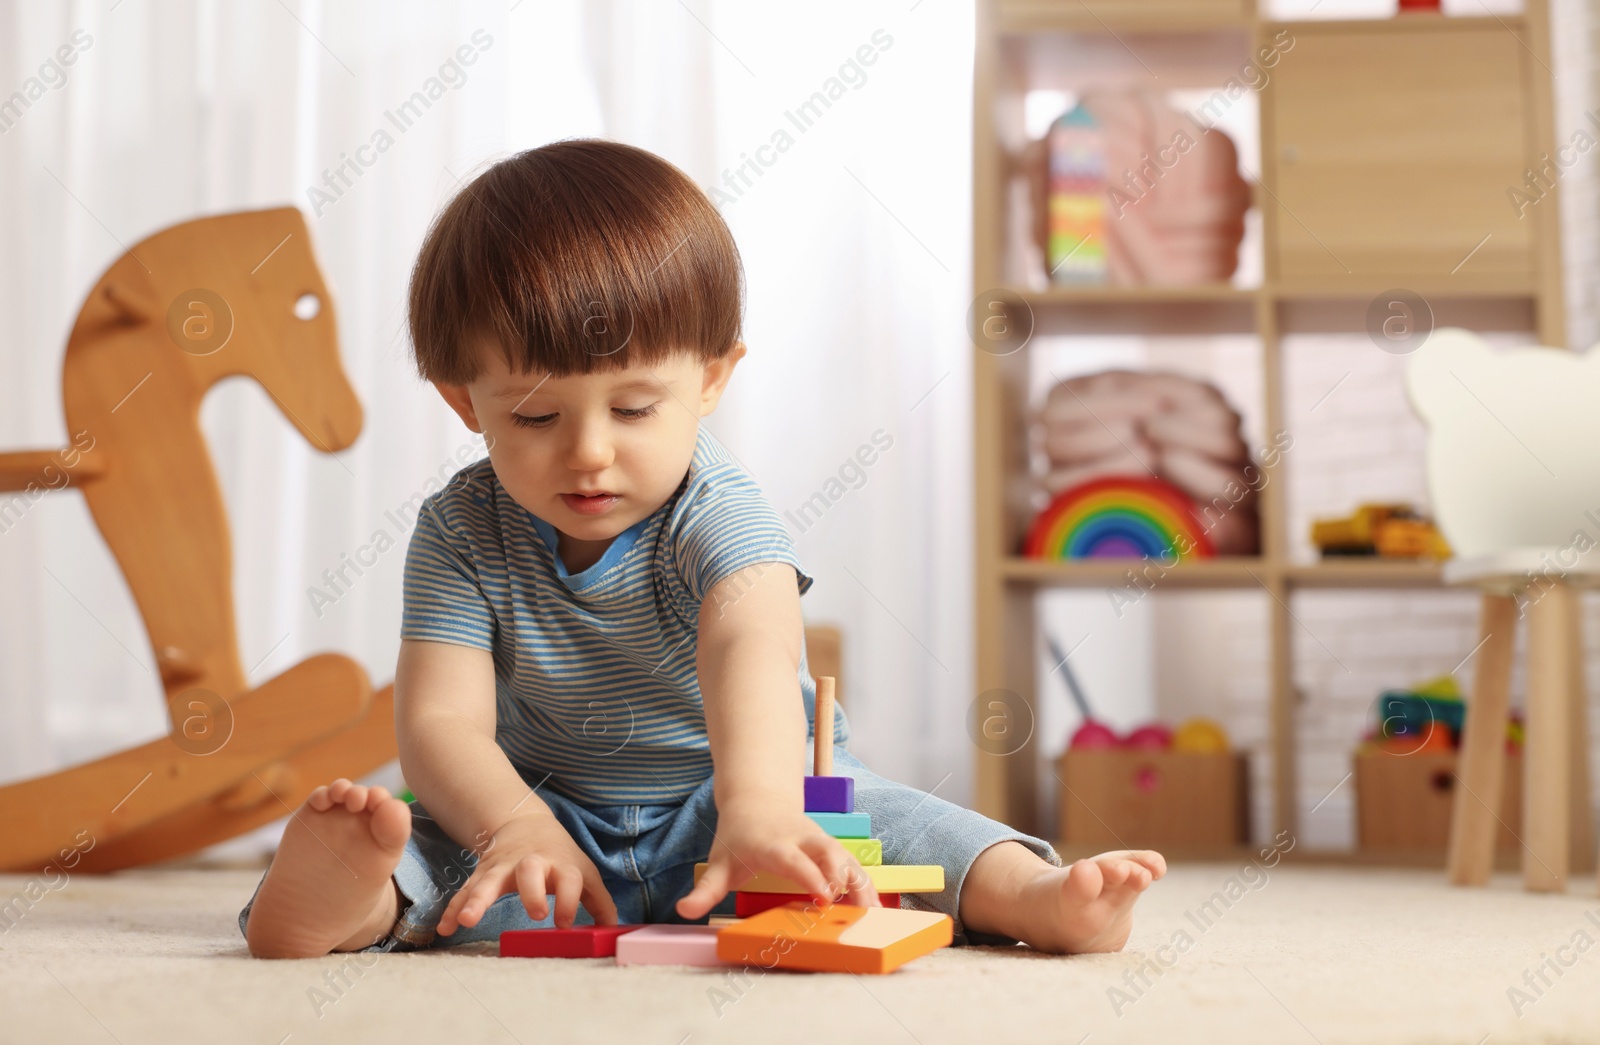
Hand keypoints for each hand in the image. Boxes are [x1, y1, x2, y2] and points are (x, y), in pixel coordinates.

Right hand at [437, 812, 617, 934]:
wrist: (524, 824)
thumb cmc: (560, 856)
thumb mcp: (583, 872)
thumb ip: (599, 902)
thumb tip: (612, 931)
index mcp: (560, 863)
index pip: (569, 879)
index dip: (569, 900)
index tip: (565, 923)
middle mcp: (531, 863)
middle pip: (530, 871)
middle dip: (532, 891)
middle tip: (535, 912)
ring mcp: (503, 867)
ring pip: (489, 881)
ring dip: (477, 900)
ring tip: (467, 921)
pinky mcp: (482, 873)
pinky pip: (465, 891)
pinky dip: (454, 909)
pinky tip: (445, 928)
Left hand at [675, 800, 878, 919]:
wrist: (758, 800)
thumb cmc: (738, 836)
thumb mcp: (719, 862)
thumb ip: (705, 890)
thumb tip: (684, 910)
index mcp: (774, 844)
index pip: (794, 859)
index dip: (810, 876)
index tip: (823, 897)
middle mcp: (802, 839)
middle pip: (830, 852)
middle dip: (843, 876)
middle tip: (853, 907)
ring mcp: (820, 841)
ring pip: (847, 857)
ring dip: (861, 884)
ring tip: (872, 915)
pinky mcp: (832, 848)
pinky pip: (853, 865)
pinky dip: (865, 885)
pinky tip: (873, 910)